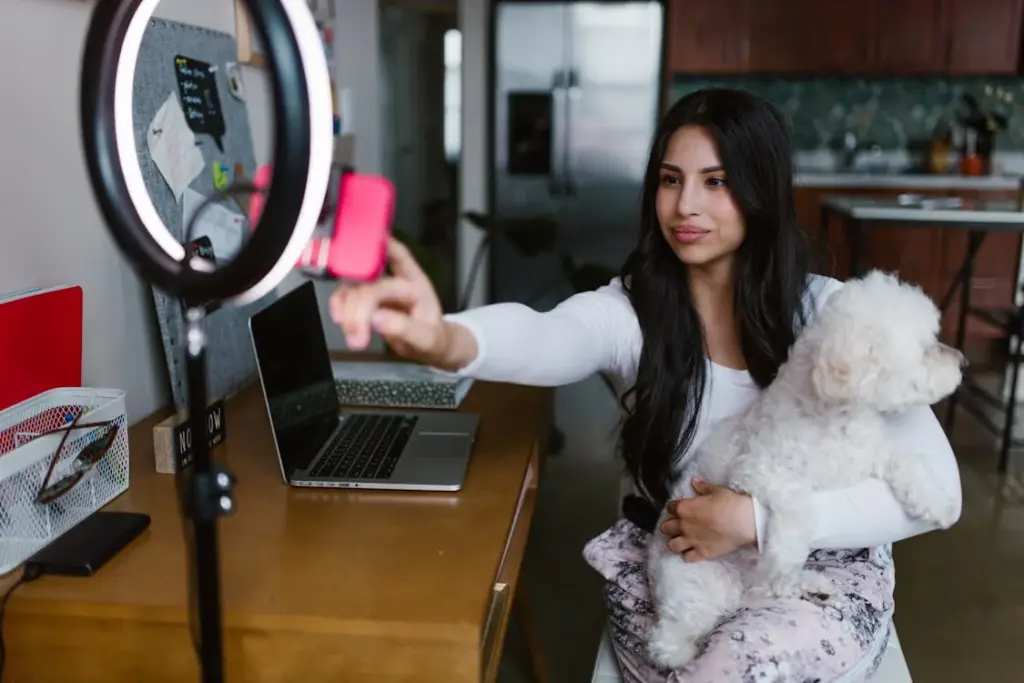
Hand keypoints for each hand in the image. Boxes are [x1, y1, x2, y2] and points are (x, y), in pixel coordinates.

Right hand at [329, 238, 446, 360]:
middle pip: (370, 279)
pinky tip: (342, 321)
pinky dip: (339, 307)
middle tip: (359, 334)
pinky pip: (345, 296)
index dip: (381, 243)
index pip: (398, 255)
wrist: (426, 346)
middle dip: (359, 305)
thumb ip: (405, 328)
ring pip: (353, 287)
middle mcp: (394, 279)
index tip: (362, 247)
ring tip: (356, 338)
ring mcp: (377, 288)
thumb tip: (377, 318)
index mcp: (415, 281)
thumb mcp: (427, 338)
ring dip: (347, 311)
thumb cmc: (431, 336)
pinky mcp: (364, 299)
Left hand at [660, 477, 755, 562]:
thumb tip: (694, 482)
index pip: (670, 507)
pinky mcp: (702, 553)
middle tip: (679, 524)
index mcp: (685, 508)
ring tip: (682, 539)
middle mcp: (684, 526)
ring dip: (675, 541)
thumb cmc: (731, 503)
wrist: (746, 522)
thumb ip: (702, 487)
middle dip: (670, 525)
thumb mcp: (717, 490)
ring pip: (672, 545)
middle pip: (665, 528)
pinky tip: (693, 551)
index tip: (681, 507)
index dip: (675, 507)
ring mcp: (692, 541)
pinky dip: (688, 555)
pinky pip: (687, 558)